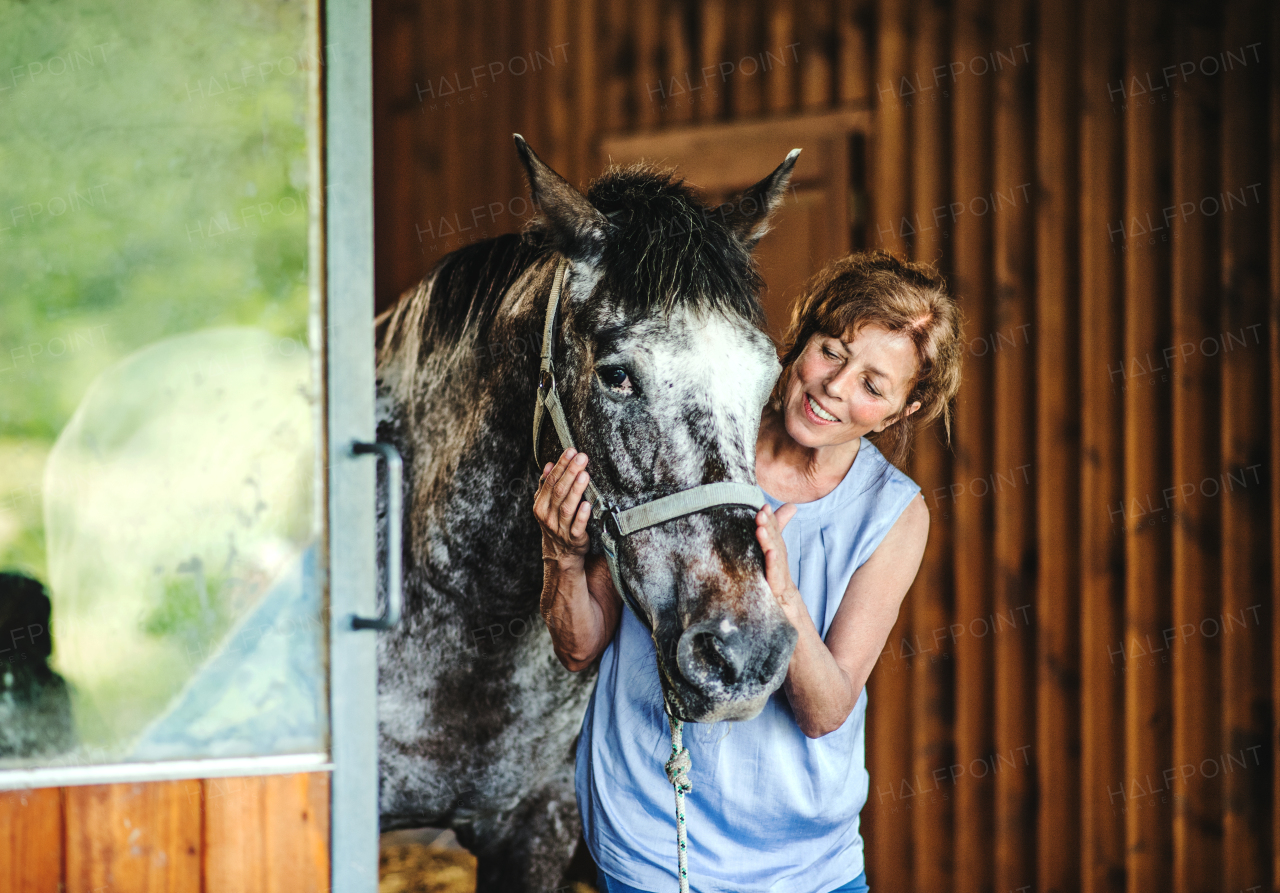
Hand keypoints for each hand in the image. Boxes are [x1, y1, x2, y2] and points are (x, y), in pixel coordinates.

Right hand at [534, 448, 592, 564]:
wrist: (561, 553)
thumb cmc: (556, 522)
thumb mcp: (547, 504)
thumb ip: (547, 485)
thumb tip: (549, 464)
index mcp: (540, 505)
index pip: (550, 481)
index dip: (561, 465)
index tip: (571, 451)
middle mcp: (548, 517)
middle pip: (559, 491)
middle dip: (570, 472)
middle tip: (582, 457)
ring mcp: (560, 529)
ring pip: (567, 507)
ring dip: (576, 490)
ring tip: (584, 475)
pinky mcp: (574, 539)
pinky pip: (577, 527)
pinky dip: (582, 516)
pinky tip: (588, 504)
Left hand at [756, 503, 804, 623]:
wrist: (801, 647)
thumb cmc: (782, 622)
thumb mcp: (772, 596)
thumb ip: (768, 573)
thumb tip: (762, 554)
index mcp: (779, 576)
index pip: (776, 545)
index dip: (771, 526)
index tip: (763, 507)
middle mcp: (783, 580)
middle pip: (777, 548)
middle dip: (770, 527)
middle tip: (761, 509)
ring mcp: (784, 591)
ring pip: (778, 562)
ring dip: (769, 541)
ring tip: (760, 524)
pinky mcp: (781, 603)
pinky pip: (777, 583)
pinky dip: (774, 566)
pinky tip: (769, 553)